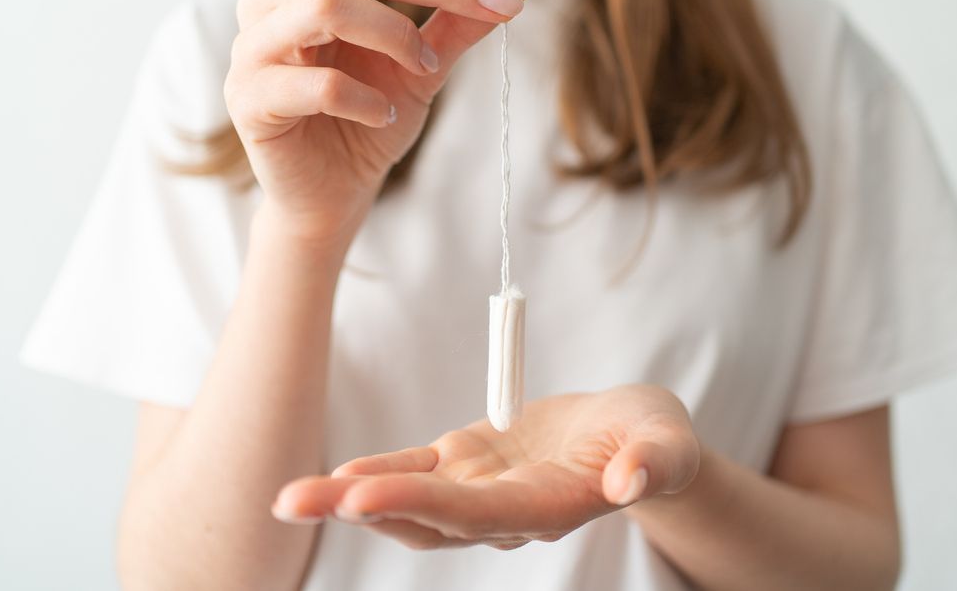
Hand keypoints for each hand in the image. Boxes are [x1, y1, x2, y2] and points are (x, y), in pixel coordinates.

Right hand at [225, 0, 537, 242]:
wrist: (331, 194)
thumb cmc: (371, 119)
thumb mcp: (426, 65)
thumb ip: (462, 20)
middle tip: (498, 5)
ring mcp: (255, 47)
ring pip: (324, 4)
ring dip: (393, 32)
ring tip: (426, 67)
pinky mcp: (249, 100)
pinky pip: (310, 84)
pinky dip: (360, 97)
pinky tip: (384, 114)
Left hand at [271, 384, 701, 550]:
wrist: (635, 439)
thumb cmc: (655, 438)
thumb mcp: (667, 441)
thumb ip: (654, 460)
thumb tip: (631, 482)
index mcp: (548, 508)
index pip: (476, 513)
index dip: (419, 505)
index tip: (361, 498)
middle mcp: (504, 512)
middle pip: (424, 518)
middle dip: (359, 510)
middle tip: (294, 501)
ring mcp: (480, 491)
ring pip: (408, 503)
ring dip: (348, 500)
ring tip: (290, 498)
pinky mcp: (468, 464)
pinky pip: (415, 471)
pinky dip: (377, 473)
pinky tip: (336, 474)